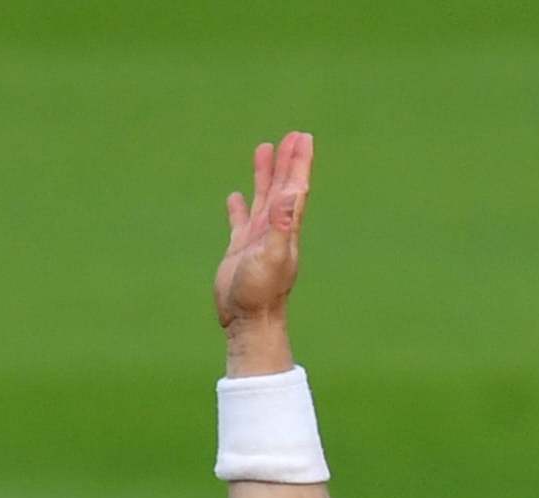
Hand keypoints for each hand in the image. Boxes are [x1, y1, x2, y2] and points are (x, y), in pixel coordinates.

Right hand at [215, 131, 313, 332]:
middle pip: (282, 187)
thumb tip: (291, 194)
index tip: (303, 138)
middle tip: (292, 135)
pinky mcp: (239, 250)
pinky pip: (239, 221)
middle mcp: (273, 230)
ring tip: (264, 149)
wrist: (247, 321)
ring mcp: (256, 239)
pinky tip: (235, 196)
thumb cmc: (261, 293)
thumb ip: (281, 225)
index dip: (299, 163)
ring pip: (262, 199)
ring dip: (265, 175)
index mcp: (284, 229)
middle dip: (287, 161)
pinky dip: (238, 207)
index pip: (294, 188)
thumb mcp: (272, 256)